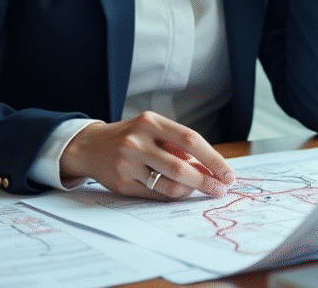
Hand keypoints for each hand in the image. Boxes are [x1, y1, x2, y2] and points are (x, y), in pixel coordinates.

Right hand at [60, 112, 234, 198]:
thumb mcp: (153, 130)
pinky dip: (171, 195)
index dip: (213, 159)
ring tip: (200, 190)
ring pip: (169, 185)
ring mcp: (128, 163)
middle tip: (220, 189)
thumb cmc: (131, 137)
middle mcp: (138, 141)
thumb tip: (210, 168)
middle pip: (181, 166)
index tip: (228, 173)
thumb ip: (178, 145)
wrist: (90, 146)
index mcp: (150, 122)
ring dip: (190, 190)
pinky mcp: (122, 183)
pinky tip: (178, 192)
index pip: (190, 140)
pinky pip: (155, 195)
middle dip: (206, 181)